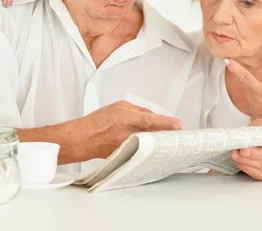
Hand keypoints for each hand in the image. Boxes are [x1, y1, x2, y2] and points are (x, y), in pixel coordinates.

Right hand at [62, 101, 181, 161]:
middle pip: (153, 135)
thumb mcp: (119, 106)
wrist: (84, 139)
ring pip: (150, 144)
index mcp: (125, 119)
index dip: (164, 123)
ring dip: (158, 141)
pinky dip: (149, 148)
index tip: (177, 125)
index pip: (148, 121)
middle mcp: (127, 135)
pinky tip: (153, 146)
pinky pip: (142, 151)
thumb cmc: (99, 122)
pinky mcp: (127, 155)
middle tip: (176, 132)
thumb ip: (138, 110)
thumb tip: (152, 116)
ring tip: (166, 138)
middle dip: (166, 133)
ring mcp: (127, 147)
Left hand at [224, 58, 261, 125]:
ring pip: (251, 98)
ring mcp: (256, 112)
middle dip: (254, 85)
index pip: (246, 78)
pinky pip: (254, 107)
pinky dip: (260, 104)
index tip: (228, 62)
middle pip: (248, 88)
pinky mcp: (257, 119)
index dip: (236, 69)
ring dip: (257, 95)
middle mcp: (257, 103)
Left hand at [230, 118, 261, 180]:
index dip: (261, 151)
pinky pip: (260, 175)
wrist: (261, 138)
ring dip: (247, 163)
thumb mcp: (261, 124)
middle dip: (252, 158)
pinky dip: (248, 169)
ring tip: (235, 156)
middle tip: (239, 153)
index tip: (245, 149)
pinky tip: (240, 163)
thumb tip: (249, 137)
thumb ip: (258, 128)